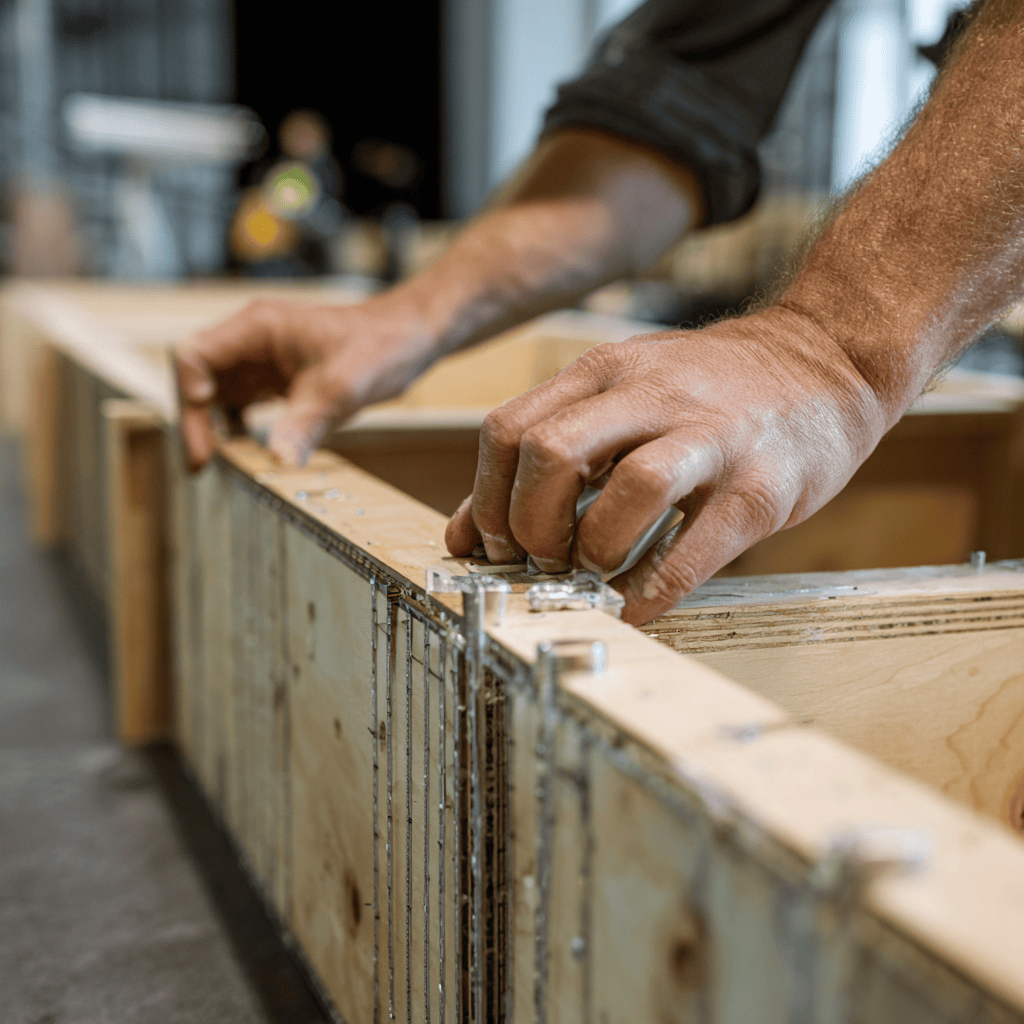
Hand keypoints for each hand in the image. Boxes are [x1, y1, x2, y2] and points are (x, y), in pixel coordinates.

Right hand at [174, 292, 435, 469]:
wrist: (411, 339)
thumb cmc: (381, 345)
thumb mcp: (342, 388)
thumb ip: (306, 423)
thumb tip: (277, 462)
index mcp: (257, 327)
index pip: (194, 355)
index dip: (189, 393)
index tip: (206, 432)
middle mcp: (252, 340)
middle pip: (199, 379)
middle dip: (197, 421)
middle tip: (203, 465)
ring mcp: (264, 360)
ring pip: (217, 395)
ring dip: (213, 428)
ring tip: (219, 465)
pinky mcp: (279, 379)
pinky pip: (243, 405)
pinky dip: (238, 429)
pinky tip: (244, 455)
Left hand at [445, 306, 887, 624]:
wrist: (827, 360)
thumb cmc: (709, 390)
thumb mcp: (621, 394)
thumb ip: (547, 451)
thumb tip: (467, 531)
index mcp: (604, 372)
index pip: (508, 432)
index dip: (487, 500)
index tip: (495, 544)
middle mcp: (650, 394)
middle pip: (550, 456)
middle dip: (530, 526)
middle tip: (543, 559)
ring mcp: (710, 437)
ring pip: (626, 492)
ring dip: (593, 552)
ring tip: (596, 571)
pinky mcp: (761, 485)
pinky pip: (692, 550)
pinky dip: (652, 590)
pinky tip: (638, 603)